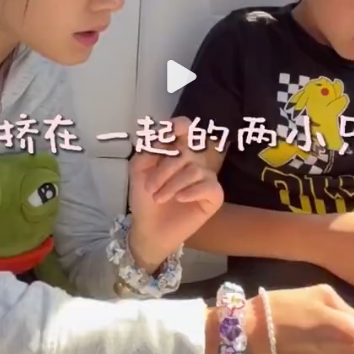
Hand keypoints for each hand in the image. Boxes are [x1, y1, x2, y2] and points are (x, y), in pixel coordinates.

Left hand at [128, 116, 223, 271]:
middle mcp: (194, 160)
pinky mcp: (214, 196)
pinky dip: (192, 191)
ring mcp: (206, 177)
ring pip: (195, 170)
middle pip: (186, 151)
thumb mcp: (139, 170)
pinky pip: (210, 186)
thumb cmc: (145, 198)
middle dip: (164, 169)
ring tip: (159, 198)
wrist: (150, 228)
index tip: (168, 132)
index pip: (185, 127)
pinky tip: (180, 199)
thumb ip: (149, 150)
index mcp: (176, 150)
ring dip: (172, 185)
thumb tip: (163, 138)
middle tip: (150, 188)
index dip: (179, 125)